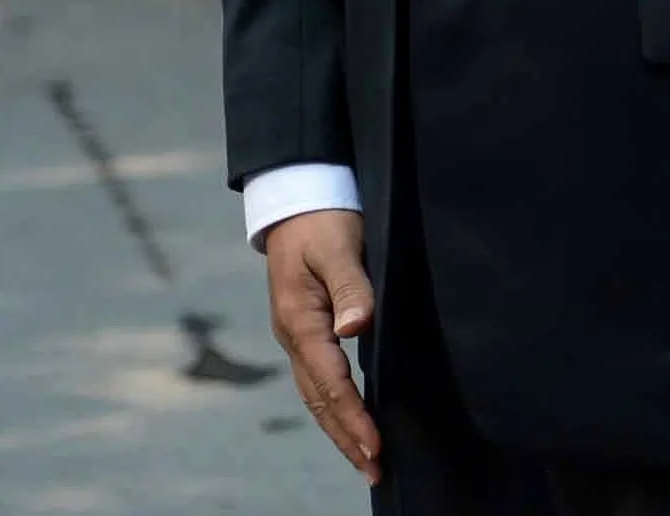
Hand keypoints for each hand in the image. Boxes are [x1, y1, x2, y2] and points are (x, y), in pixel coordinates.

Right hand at [263, 209, 380, 483]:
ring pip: (316, 395)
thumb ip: (351, 285)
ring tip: (365, 459)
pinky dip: (334, 406)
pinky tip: (351, 419)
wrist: (296, 198)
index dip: (354, 416)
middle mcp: (294, 335)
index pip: (330, 382)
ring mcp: (297, 335)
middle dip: (346, 437)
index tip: (376, 446)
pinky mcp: (306, 329)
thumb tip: (356, 326)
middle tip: (375, 471)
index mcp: (300, 320)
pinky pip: (319, 379)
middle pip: (320, 400)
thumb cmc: (322, 219)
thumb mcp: (339, 245)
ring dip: (340, 428)